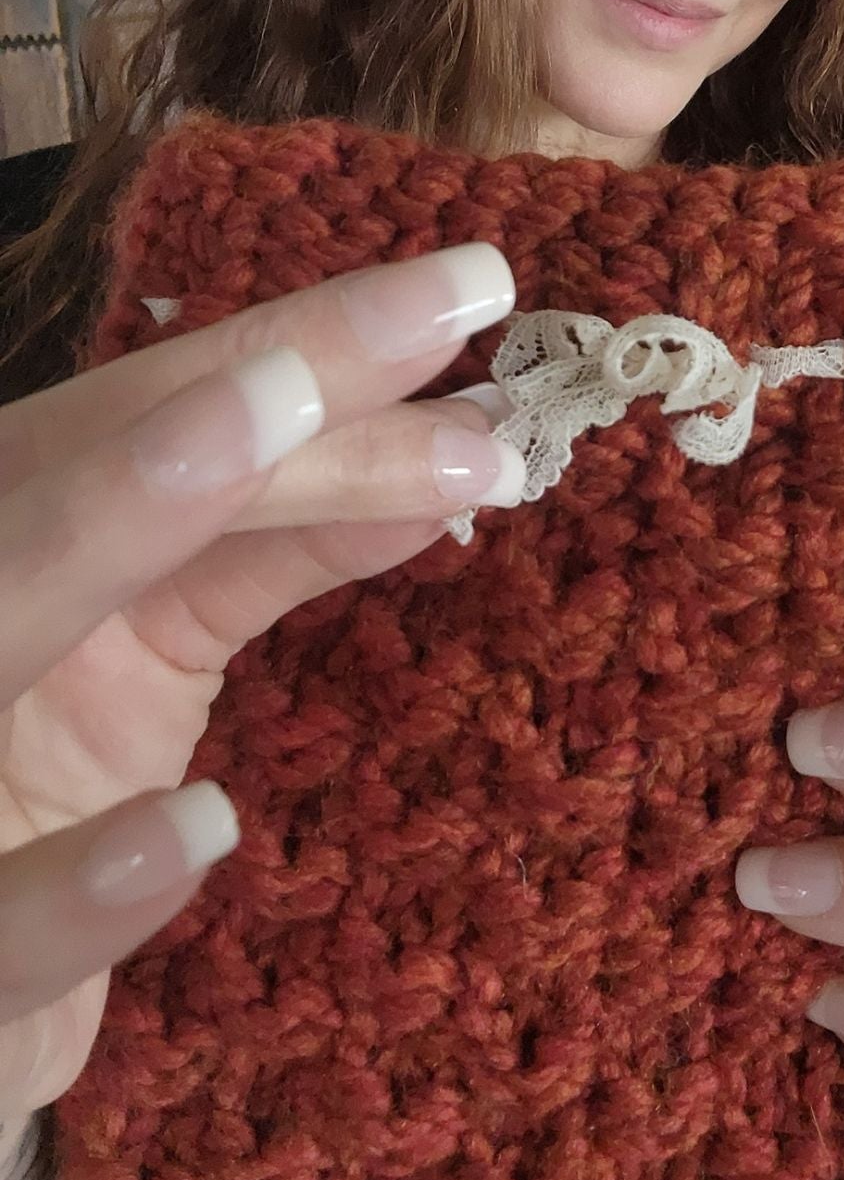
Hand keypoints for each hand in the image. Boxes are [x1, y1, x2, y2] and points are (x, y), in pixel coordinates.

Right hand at [0, 242, 525, 1123]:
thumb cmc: (36, 795)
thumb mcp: (148, 644)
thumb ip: (266, 548)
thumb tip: (445, 449)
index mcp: (11, 539)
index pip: (131, 414)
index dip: (291, 344)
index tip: (463, 289)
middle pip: (63, 472)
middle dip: (243, 383)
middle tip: (448, 307)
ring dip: (113, 516)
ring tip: (278, 415)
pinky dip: (75, 889)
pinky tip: (197, 831)